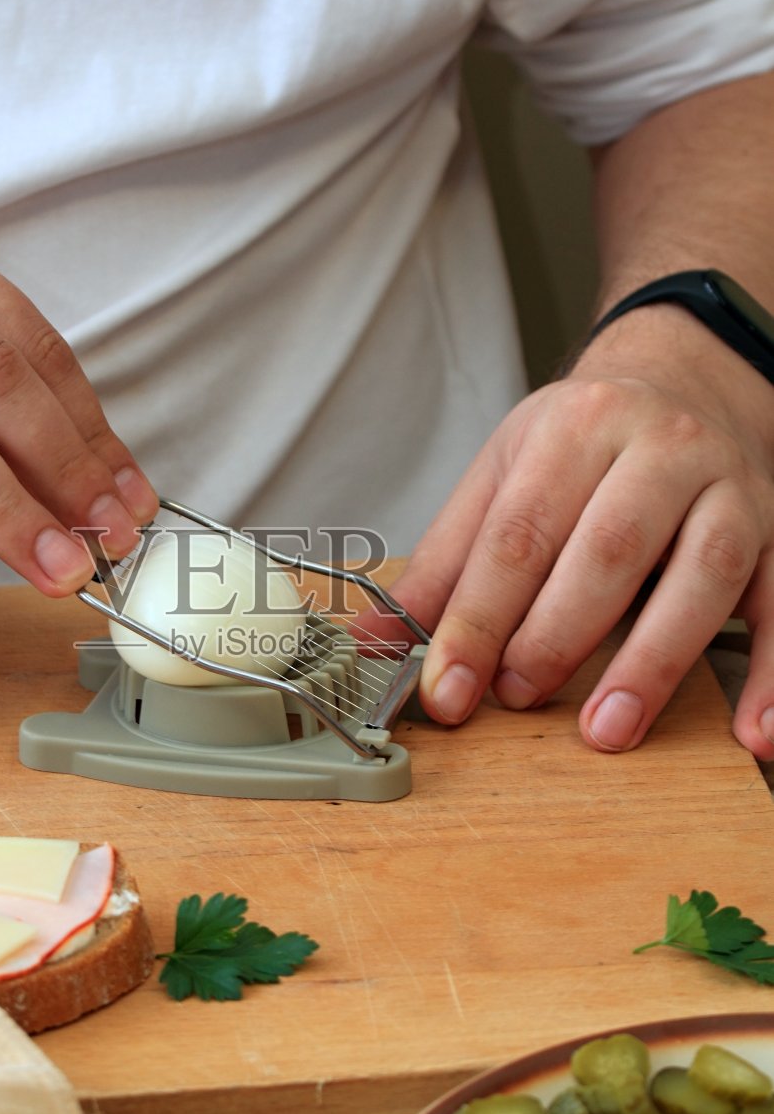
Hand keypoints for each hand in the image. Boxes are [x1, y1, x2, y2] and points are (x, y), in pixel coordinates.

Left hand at [387, 306, 773, 756]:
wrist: (686, 377)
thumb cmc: (586, 439)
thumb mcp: (504, 472)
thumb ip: (445, 561)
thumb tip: (377, 642)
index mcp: (577, 427)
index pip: (519, 534)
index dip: (477, 620)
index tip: (446, 690)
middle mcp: (662, 448)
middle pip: (608, 549)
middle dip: (555, 635)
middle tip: (516, 698)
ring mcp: (731, 489)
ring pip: (701, 574)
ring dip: (653, 661)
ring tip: (606, 729)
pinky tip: (755, 735)